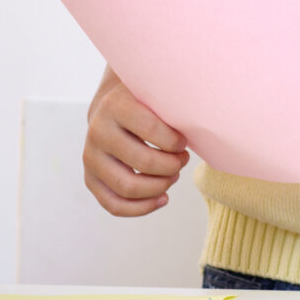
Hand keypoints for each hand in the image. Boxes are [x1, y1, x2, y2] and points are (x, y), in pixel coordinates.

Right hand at [85, 73, 188, 216]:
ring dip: (160, 187)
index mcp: (115, 105)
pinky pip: (114, 205)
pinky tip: (163, 198)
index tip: (183, 141)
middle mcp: (98, 131)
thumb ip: (175, 100)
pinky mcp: (90, 178)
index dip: (174, 141)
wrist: (111, 108)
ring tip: (173, 176)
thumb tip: (208, 113)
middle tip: (182, 160)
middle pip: (143, 162)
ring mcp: (91, 157)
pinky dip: (142, 208)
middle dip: (171, 166)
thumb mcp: (157, 91)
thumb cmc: (145, 102)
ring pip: (128, 187)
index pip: (150, 129)